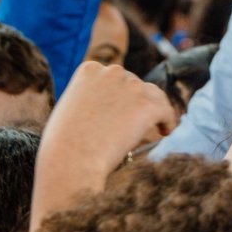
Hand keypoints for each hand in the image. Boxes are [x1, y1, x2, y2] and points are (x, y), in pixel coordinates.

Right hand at [40, 62, 175, 180]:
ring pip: (153, 96)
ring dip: (154, 109)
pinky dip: (168, 121)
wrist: (70, 161)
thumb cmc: (63, 145)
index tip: (122, 110)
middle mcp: (112, 72)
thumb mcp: (68, 111)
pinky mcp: (147, 105)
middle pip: (135, 84)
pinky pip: (166, 110)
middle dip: (135, 102)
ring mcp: (131, 86)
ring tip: (156, 126)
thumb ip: (88, 101)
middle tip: (135, 124)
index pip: (114, 77)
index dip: (121, 94)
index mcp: (90, 70)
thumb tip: (107, 109)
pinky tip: (165, 132)